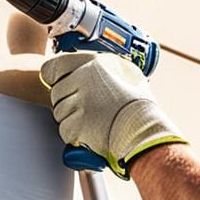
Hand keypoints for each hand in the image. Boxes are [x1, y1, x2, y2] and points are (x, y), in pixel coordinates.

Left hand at [39, 52, 186, 178]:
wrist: (146, 133)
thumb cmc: (141, 107)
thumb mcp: (127, 74)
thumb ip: (105, 69)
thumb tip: (91, 68)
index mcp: (94, 63)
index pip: (54, 66)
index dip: (55, 79)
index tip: (60, 85)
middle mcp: (83, 79)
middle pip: (56, 93)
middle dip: (67, 103)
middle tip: (87, 112)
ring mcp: (79, 102)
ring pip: (59, 112)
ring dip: (71, 120)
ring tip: (93, 123)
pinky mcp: (76, 124)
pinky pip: (64, 130)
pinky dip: (74, 136)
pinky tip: (92, 135)